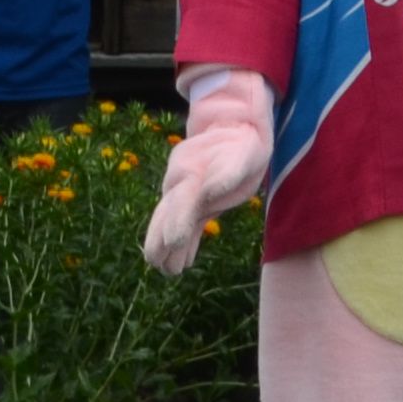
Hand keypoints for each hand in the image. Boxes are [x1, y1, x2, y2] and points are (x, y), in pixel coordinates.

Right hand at [144, 104, 270, 275]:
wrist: (235, 130)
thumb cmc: (243, 143)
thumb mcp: (244, 153)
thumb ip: (226, 173)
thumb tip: (207, 192)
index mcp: (191, 169)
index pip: (180, 200)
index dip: (176, 222)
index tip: (173, 242)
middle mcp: (181, 182)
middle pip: (168, 214)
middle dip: (161, 240)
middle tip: (158, 263)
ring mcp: (185, 193)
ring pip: (171, 222)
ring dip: (167, 246)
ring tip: (167, 271)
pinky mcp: (195, 202)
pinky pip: (185, 225)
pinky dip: (182, 244)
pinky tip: (178, 264)